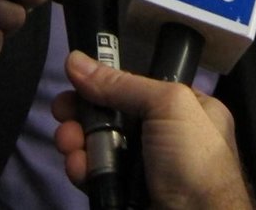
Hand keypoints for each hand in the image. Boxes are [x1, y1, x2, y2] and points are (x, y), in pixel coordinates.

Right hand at [51, 52, 253, 209]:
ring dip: (77, 142)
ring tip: (69, 144)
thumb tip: (75, 59)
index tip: (75, 82)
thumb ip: (121, 83)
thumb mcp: (168, 106)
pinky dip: (83, 171)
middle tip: (61, 113)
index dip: (105, 85)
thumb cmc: (194, 159)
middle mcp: (165, 137)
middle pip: (112, 117)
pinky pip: (98, 177)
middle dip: (83, 114)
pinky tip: (78, 168)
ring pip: (99, 148)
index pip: (137, 89)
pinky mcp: (127, 195)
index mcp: (186, 110)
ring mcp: (145, 169)